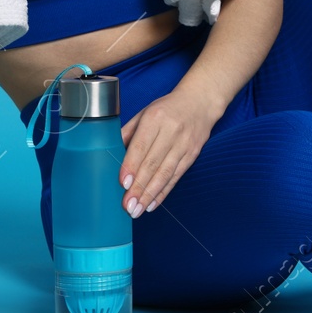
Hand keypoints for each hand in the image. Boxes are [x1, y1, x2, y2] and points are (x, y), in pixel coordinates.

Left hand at [118, 86, 220, 217]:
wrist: (200, 102)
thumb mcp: (144, 113)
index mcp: (155, 118)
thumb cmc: (167, 109)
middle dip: (139, 187)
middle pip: (153, 163)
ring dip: (150, 194)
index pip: (141, 145)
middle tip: (127, 205)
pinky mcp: (192, 155)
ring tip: (137, 210)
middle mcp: (171, 131)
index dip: (132, 165)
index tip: (123, 183)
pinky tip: (152, 204)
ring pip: (165, 173)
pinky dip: (163, 192)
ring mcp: (184, 144)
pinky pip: (176, 177)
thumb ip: (128, 133)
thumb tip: (111, 154)